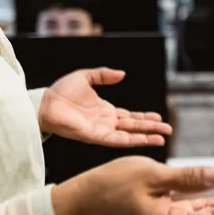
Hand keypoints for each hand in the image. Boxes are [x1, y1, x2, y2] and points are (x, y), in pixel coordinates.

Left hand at [39, 68, 171, 147]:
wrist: (45, 103)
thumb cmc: (61, 91)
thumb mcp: (86, 77)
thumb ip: (103, 75)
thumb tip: (122, 74)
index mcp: (105, 111)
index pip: (129, 116)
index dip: (144, 117)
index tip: (159, 118)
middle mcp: (106, 123)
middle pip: (134, 127)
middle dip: (151, 128)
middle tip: (168, 130)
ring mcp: (101, 131)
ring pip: (129, 135)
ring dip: (146, 137)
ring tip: (163, 137)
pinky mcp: (95, 136)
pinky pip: (117, 140)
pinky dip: (132, 140)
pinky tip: (145, 140)